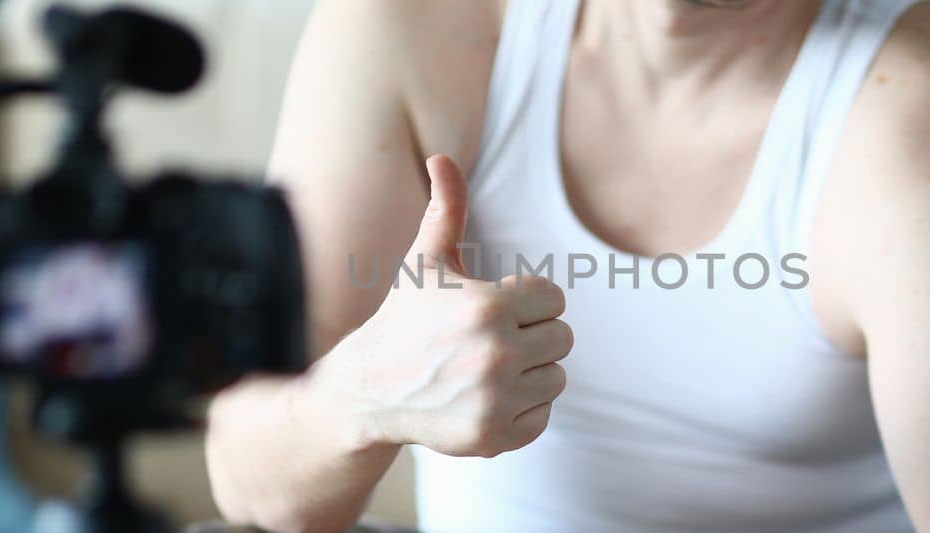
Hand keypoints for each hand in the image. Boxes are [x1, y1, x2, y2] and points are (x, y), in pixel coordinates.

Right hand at [315, 154, 571, 456]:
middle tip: (488, 340)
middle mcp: (496, 355)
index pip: (552, 298)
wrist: (368, 390)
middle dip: (531, 335)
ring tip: (485, 369)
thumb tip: (441, 156)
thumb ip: (445, 208)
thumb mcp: (425, 262)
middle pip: (562, 338)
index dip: (525, 301)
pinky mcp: (496, 436)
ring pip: (556, 376)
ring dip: (529, 372)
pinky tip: (483, 397)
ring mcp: (497, 400)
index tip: (492, 308)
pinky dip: (521, 409)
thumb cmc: (404, 319)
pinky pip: (543, 414)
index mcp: (488, 307)